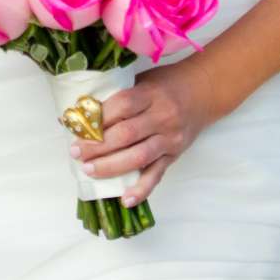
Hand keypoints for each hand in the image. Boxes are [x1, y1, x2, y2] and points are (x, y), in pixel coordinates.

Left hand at [74, 63, 217, 205]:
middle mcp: (162, 117)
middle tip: (76, 152)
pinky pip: (157, 174)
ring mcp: (169, 138)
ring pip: (138, 156)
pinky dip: (141, 189)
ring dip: (111, 166)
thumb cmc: (165, 84)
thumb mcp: (143, 80)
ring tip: (89, 170)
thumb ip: (117, 96)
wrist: (203, 92)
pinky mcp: (174, 155)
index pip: (121, 105)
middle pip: (126, 134)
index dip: (98, 117)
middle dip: (97, 145)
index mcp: (150, 94)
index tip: (76, 125)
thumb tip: (78, 112)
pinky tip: (125, 199)